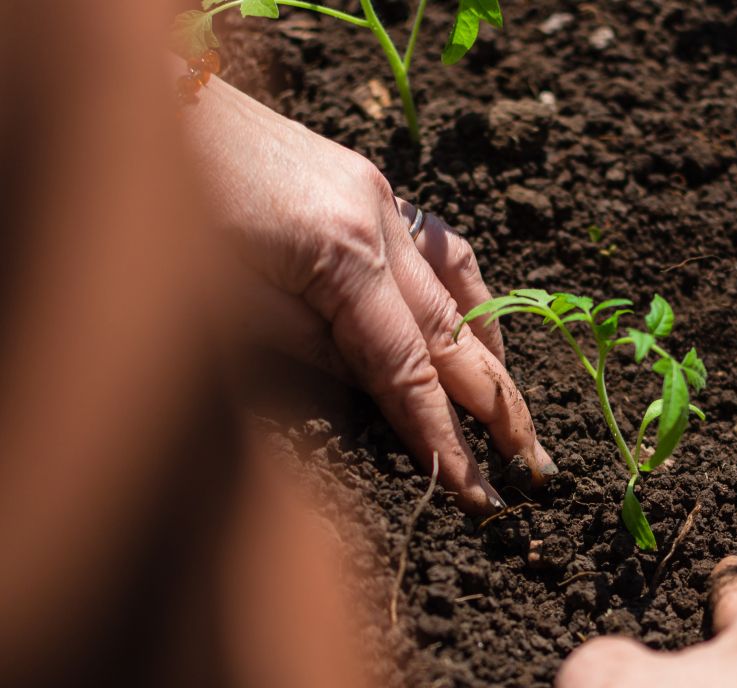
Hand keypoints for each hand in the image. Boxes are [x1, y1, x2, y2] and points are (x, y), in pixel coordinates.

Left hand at [185, 74, 553, 512]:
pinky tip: (478, 330)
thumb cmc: (164, 205)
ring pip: (460, 288)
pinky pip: (442, 250)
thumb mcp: (225, 302)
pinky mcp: (368, 185)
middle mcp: (379, 221)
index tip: (479, 491)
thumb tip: (377, 390)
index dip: (444, 435)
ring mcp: (381, 197)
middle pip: (453, 332)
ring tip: (516, 411)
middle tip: (534, 466)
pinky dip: (469, 298)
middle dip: (498, 406)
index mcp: (341, 255)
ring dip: (493, 355)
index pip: (408, 368)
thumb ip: (311, 351)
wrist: (155, 102)